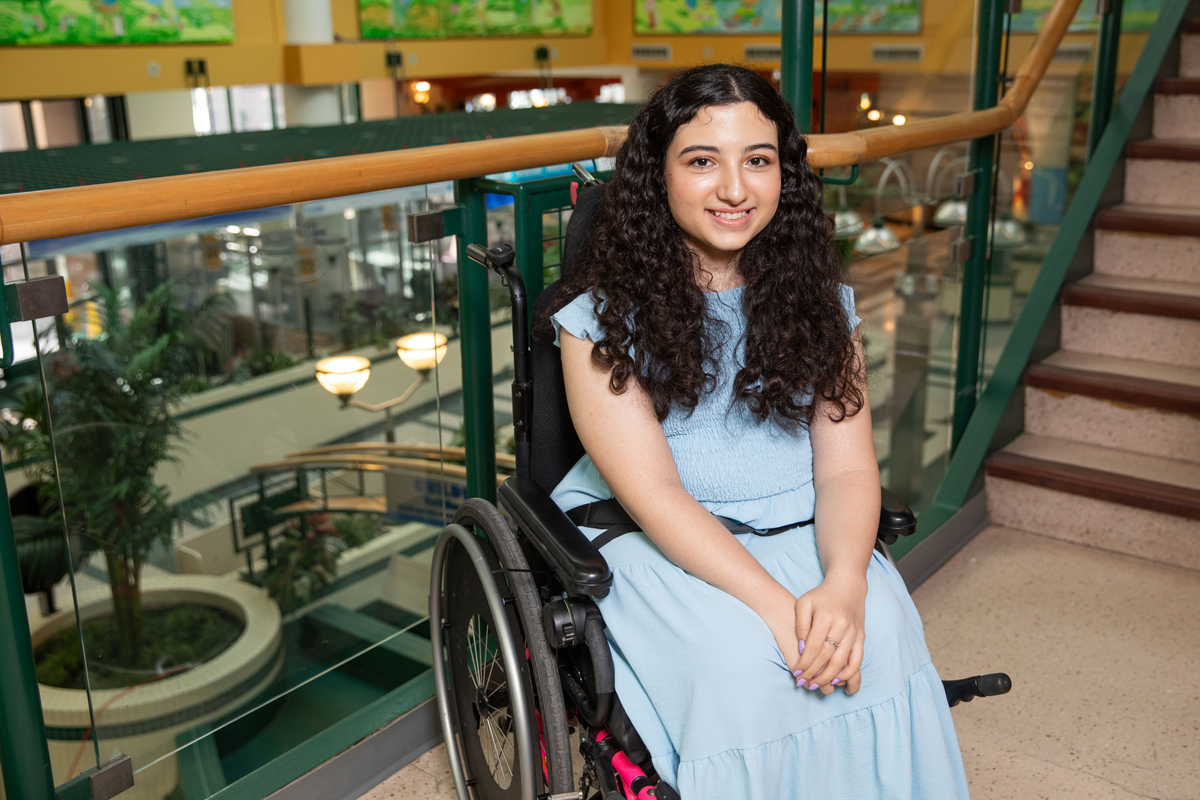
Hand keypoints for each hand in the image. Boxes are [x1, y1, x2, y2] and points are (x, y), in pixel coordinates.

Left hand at [792, 573, 865, 694]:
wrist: (848, 586)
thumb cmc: (822, 595)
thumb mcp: (804, 603)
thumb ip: (801, 625)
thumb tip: (803, 649)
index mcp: (826, 616)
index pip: (814, 646)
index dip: (805, 662)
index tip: (797, 673)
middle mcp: (842, 625)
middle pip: (827, 656)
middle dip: (814, 673)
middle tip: (803, 683)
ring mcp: (854, 632)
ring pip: (842, 661)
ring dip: (828, 676)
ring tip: (816, 685)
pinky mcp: (861, 637)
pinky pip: (857, 659)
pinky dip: (848, 672)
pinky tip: (836, 680)